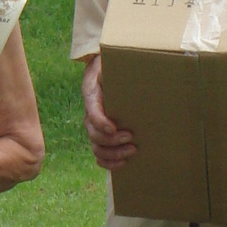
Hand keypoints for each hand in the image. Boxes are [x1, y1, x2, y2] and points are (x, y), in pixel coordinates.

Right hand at [82, 55, 136, 171]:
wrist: (107, 72)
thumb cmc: (114, 66)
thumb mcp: (113, 63)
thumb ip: (117, 66)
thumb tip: (135, 64)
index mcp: (92, 94)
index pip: (92, 111)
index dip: (101, 122)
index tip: (114, 127)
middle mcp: (90, 114)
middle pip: (93, 134)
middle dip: (112, 140)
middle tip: (131, 137)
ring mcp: (95, 127)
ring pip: (96, 147)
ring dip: (113, 153)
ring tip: (132, 150)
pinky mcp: (102, 136)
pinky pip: (99, 155)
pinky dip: (108, 162)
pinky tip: (123, 163)